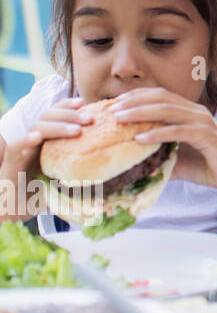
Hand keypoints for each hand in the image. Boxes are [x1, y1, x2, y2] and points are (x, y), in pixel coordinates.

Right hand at [0, 97, 90, 218]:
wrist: (15, 209)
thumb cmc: (42, 193)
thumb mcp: (66, 178)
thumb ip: (83, 173)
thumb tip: (109, 176)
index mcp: (47, 139)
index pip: (55, 114)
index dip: (67, 106)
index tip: (84, 103)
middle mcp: (34, 140)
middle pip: (48, 116)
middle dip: (69, 114)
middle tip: (89, 119)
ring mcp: (22, 150)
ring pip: (36, 128)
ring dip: (57, 126)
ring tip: (76, 130)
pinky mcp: (10, 163)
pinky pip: (15, 146)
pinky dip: (25, 140)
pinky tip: (37, 137)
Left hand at [108, 88, 216, 194]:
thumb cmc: (207, 166)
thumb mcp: (176, 158)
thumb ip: (157, 154)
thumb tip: (129, 161)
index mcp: (188, 112)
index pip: (159, 95)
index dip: (136, 96)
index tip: (113, 104)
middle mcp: (196, 111)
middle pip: (161, 97)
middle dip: (133, 101)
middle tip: (110, 110)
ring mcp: (203, 122)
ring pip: (168, 109)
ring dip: (141, 113)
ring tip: (119, 119)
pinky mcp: (208, 136)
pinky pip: (179, 131)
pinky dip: (159, 133)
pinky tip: (140, 139)